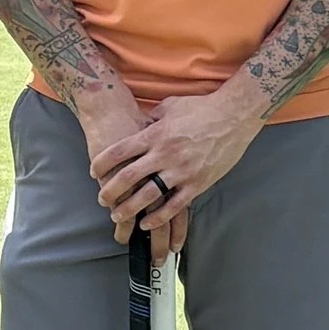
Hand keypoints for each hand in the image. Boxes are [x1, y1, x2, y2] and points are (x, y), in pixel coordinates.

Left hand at [90, 81, 265, 255]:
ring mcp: (182, 170)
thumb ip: (153, 117)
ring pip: (148, 195)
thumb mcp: (171, 106)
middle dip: (111, 190)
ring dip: (129, 208)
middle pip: (129, 176)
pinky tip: (146, 223)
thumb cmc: (202, 107)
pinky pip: (174, 205)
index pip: (120, 151)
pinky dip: (158, 217)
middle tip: (101, 199)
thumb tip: (141, 123)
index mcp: (155, 133)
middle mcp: (165, 154)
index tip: (94, 172)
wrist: (234, 115)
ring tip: (117, 215)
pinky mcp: (198, 183)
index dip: (103, 163)